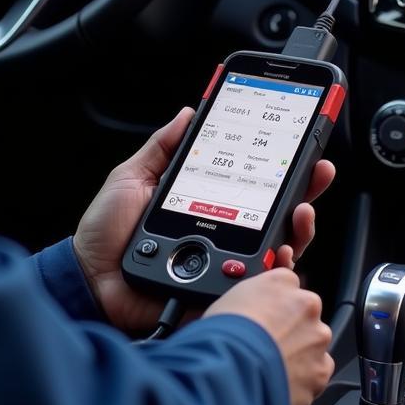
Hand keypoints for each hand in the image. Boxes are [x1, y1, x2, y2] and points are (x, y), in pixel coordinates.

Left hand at [72, 106, 335, 331]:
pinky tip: (279, 254)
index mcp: (206, 204)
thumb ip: (163, 147)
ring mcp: (223, 264)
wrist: (88, 279)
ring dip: (297, 229)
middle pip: (276, 214)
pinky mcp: (217, 293)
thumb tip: (188, 111)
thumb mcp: (133, 177)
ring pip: (276, 250)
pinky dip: (273, 271)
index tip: (302, 144)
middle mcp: (222, 234)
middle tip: (317, 171)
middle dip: (305, 192)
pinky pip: (255, 287)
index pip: (253, 183)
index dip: (281, 167)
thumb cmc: (106, 232)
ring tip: (299, 212)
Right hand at [205, 268, 333, 404]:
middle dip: (291, 327)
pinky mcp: (320, 369)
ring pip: (313, 342)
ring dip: (300, 350)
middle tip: (269, 342)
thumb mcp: (232, 298)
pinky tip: (284, 379)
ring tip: (274, 365)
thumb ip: (253, 296)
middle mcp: (306, 303)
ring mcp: (316, 337)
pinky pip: (319, 371)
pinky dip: (306, 376)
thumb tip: (255, 307)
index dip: (276, 304)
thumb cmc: (224, 333)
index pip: (288, 285)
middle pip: (304, 313)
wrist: (233, 368)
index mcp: (283, 281)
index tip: (268, 316)